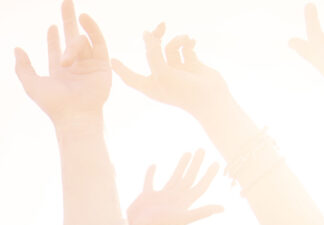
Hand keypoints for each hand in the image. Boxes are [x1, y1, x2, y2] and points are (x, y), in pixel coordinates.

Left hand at [14, 0, 110, 127]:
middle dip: (68, 20)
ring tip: (66, 62)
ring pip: (81, 43)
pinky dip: (92, 28)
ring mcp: (89, 66)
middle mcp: (75, 68)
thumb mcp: (31, 84)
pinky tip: (84, 18)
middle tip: (66, 1)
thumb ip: (22, 67)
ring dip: (73, 47)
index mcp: (59, 74)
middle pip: (72, 38)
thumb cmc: (53, 104)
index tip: (51, 27)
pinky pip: (99, 42)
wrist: (76, 115)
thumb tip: (16, 48)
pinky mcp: (103, 65)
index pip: (56, 51)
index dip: (53, 39)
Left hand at [112, 25, 232, 118]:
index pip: (131, 77)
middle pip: (152, 53)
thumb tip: (147, 34)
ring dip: (177, 40)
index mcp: (150, 85)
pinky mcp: (191, 65)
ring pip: (170, 48)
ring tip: (185, 39)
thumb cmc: (182, 90)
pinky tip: (192, 42)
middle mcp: (162, 77)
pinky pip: (185, 48)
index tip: (112, 60)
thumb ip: (152, 52)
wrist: (210, 99)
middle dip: (155, 39)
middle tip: (160, 26)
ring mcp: (177, 71)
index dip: (121, 69)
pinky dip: (188, 42)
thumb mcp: (162, 72)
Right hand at [126, 150, 221, 224]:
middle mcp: (175, 198)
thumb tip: (223, 208)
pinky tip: (154, 165)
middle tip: (202, 150)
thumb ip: (202, 212)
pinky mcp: (147, 196)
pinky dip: (152, 173)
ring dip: (181, 166)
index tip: (216, 162)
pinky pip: (150, 181)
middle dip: (196, 165)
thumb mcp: (182, 218)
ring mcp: (161, 197)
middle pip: (189, 178)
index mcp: (184, 202)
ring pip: (174, 177)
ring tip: (187, 153)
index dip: (209, 175)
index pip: (200, 186)